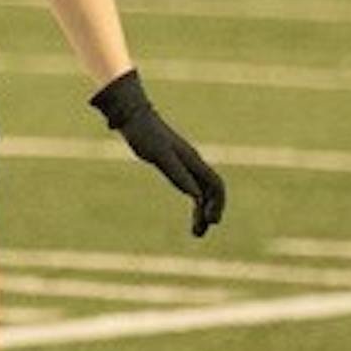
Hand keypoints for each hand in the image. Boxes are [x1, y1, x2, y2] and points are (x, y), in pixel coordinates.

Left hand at [90, 69, 225, 236]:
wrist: (133, 117)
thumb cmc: (144, 134)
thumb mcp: (159, 156)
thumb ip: (177, 174)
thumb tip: (196, 196)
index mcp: (193, 161)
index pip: (215, 185)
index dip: (217, 204)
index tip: (211, 222)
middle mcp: (193, 163)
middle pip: (212, 191)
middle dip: (211, 212)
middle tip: (200, 233)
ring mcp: (185, 164)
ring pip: (202, 191)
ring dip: (202, 211)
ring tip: (196, 232)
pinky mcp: (174, 165)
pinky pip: (191, 187)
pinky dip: (193, 202)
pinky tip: (190, 211)